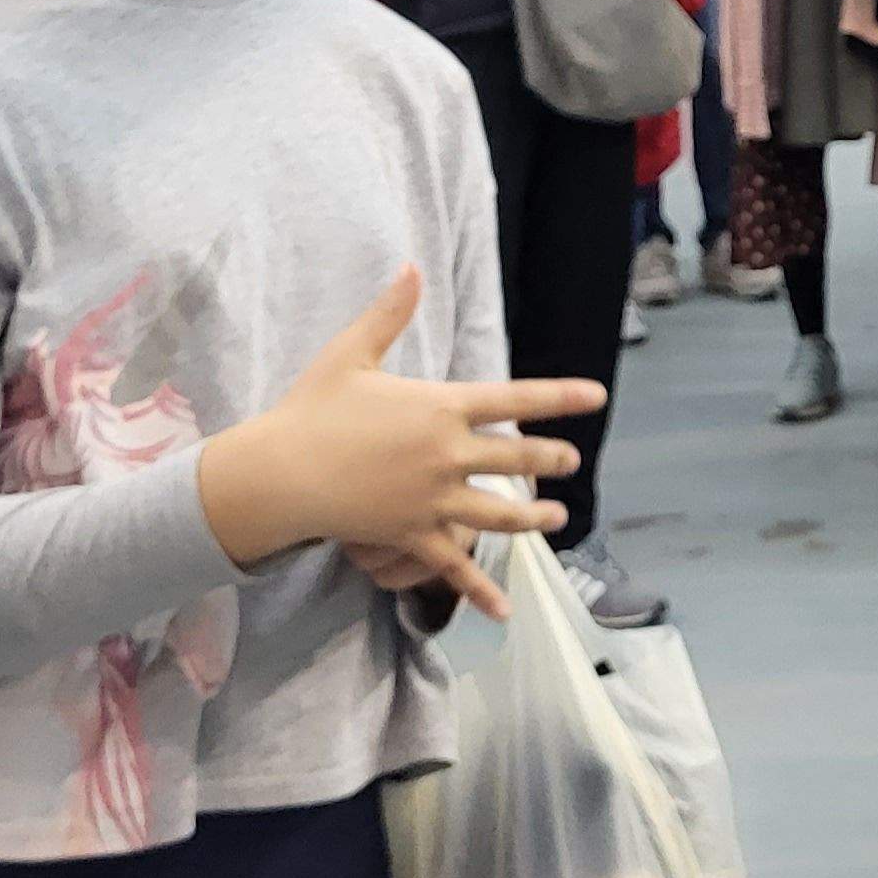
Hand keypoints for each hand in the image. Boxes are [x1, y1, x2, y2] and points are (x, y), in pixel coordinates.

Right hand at [198, 268, 600, 617]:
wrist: (280, 471)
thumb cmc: (312, 409)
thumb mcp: (351, 353)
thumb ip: (389, 312)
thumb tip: (411, 266)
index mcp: (441, 407)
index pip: (516, 399)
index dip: (562, 398)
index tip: (598, 396)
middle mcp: (447, 454)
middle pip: (517, 458)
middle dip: (550, 459)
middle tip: (570, 460)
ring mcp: (433, 500)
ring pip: (499, 513)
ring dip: (533, 516)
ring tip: (556, 516)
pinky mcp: (412, 535)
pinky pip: (454, 566)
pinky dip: (479, 591)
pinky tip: (504, 611)